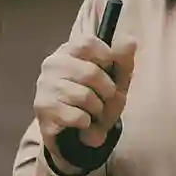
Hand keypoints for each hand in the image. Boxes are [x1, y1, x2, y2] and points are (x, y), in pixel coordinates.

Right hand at [33, 34, 136, 174]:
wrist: (73, 134)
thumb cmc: (96, 98)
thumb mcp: (115, 79)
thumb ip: (123, 60)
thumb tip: (131, 41)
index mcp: (69, 50)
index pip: (88, 43)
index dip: (106, 58)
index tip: (109, 71)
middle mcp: (53, 63)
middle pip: (91, 72)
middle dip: (107, 91)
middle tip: (104, 99)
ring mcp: (45, 85)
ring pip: (85, 97)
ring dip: (97, 110)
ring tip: (92, 112)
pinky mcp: (44, 108)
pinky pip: (77, 116)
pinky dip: (87, 123)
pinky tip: (81, 122)